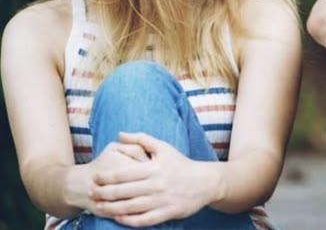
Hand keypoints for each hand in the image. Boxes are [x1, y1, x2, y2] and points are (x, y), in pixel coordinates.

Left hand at [89, 132, 210, 226]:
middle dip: (104, 193)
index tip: (94, 177)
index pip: (124, 173)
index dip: (106, 176)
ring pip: (131, 207)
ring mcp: (161, 200)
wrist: (206, 182)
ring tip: (98, 207)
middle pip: (123, 191)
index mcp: (154, 168)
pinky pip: (144, 219)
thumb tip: (120, 134)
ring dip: (111, 208)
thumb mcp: (164, 147)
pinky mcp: (167, 212)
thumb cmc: (181, 164)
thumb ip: (141, 139)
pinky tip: (118, 218)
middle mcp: (156, 185)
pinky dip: (129, 220)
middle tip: (90, 194)